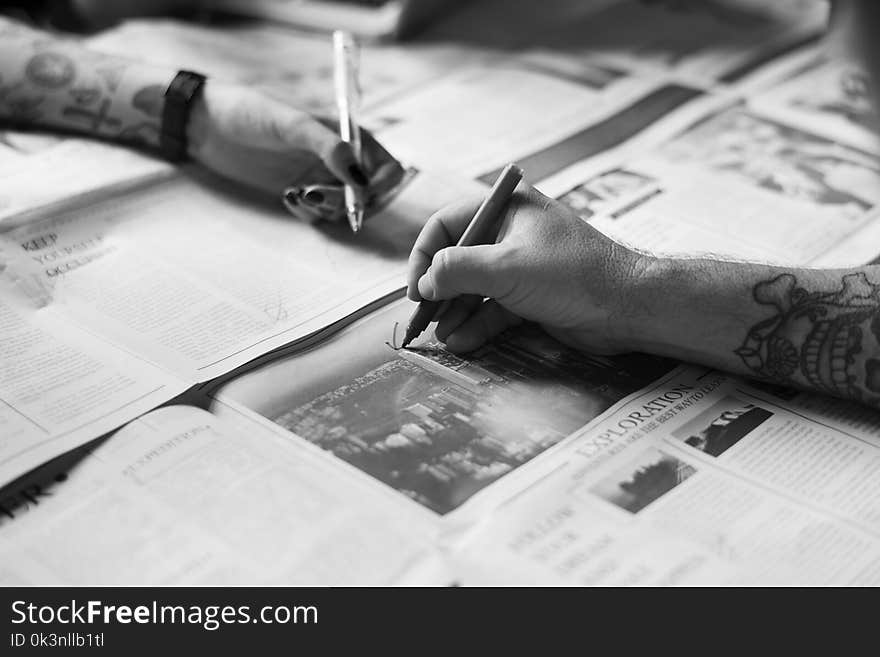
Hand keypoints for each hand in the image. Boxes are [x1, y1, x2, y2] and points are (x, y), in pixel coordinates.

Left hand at [186, 80, 403, 220]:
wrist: (206, 124)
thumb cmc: (249, 111)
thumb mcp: (291, 124)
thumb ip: (329, 148)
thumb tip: (360, 177)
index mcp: (349, 135)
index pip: (387, 168)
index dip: (380, 186)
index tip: (359, 196)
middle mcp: (341, 159)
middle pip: (368, 195)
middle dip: (348, 203)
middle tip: (316, 195)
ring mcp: (322, 178)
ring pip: (343, 210)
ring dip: (326, 209)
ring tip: (296, 194)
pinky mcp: (302, 193)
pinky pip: (318, 216)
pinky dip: (307, 213)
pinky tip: (287, 197)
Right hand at [406, 184, 651, 353]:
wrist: (629, 308)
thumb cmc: (573, 275)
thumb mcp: (507, 268)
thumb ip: (458, 270)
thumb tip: (425, 282)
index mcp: (507, 208)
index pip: (447, 225)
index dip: (425, 256)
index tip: (416, 289)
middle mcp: (511, 232)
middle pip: (458, 259)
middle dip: (439, 290)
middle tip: (422, 318)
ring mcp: (521, 265)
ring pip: (474, 287)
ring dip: (455, 311)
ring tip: (441, 335)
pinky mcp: (531, 295)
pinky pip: (494, 308)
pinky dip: (477, 323)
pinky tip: (461, 341)